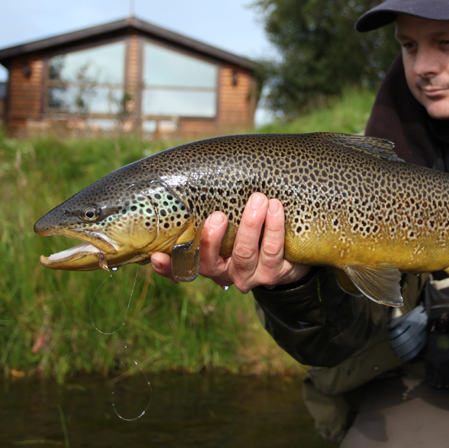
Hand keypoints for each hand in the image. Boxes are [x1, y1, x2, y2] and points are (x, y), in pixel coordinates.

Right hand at [150, 192, 309, 292]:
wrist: (290, 250)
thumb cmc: (250, 228)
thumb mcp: (229, 224)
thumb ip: (211, 209)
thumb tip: (195, 171)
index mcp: (208, 262)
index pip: (181, 269)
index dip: (168, 268)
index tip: (158, 256)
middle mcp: (226, 274)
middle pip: (212, 261)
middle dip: (213, 237)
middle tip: (219, 215)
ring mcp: (251, 276)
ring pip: (245, 254)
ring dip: (250, 225)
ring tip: (258, 199)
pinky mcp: (276, 273)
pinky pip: (273, 250)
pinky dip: (273, 227)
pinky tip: (275, 208)